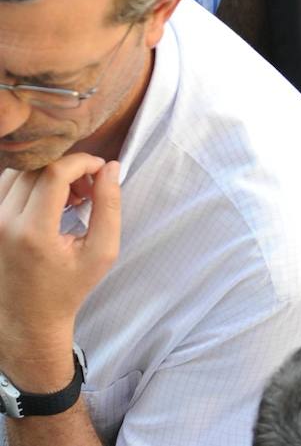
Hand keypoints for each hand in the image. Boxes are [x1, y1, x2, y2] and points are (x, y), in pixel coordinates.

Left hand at [0, 155, 119, 386]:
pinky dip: (32, 183)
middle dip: (69, 168)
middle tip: (89, 188)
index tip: (101, 170)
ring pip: (20, 172)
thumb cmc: (68, 287)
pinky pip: (7, 184)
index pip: (54, 173)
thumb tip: (109, 167)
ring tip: (71, 196)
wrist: (28, 317)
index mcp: (33, 232)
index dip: (82, 162)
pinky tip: (50, 200)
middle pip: (37, 168)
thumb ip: (109, 206)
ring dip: (50, 174)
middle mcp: (4, 223)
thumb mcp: (102, 251)